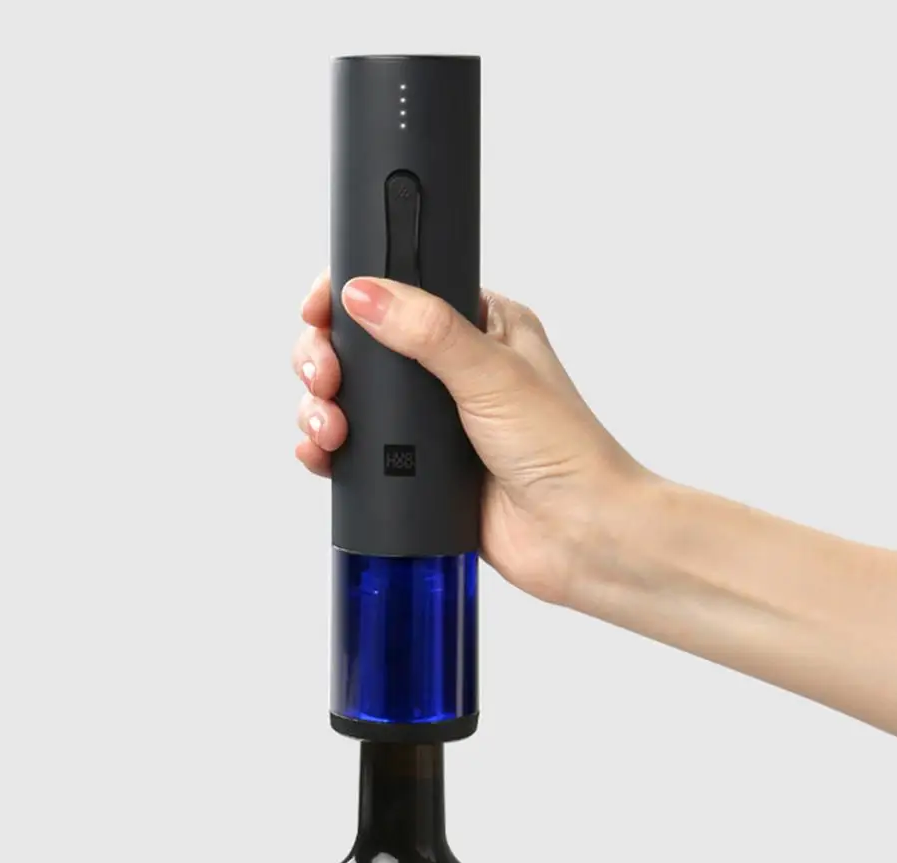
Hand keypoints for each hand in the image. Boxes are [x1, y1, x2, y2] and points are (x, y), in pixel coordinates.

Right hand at [292, 271, 649, 605]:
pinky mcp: (415, 468)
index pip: (400, 292)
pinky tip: (322, 453)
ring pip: (350, 398)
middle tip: (325, 378)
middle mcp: (448, 369)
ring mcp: (429, 421)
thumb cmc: (563, 452)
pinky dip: (327, 448)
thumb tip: (365, 293)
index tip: (319, 311)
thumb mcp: (493, 375)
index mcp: (478, 327)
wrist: (577, 535)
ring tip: (328, 426)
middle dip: (326, 357)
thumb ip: (429, 331)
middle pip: (360, 345)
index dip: (352, 296)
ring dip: (321, 406)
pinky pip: (355, 450)